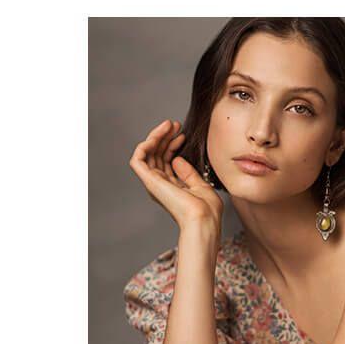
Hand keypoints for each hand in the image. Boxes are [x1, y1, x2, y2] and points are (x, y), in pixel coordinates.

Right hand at [128, 119, 223, 234]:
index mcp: (171, 187)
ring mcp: (154, 183)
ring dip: (156, 136)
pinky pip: (138, 159)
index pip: (165, 161)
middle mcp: (160, 185)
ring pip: (146, 154)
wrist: (203, 219)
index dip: (171, 145)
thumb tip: (177, 159)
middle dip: (164, 137)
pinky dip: (144, 145)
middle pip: (155, 155)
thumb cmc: (206, 210)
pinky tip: (157, 135)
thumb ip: (188, 173)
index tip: (182, 134)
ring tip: (169, 125)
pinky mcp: (149, 180)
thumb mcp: (200, 185)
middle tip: (175, 124)